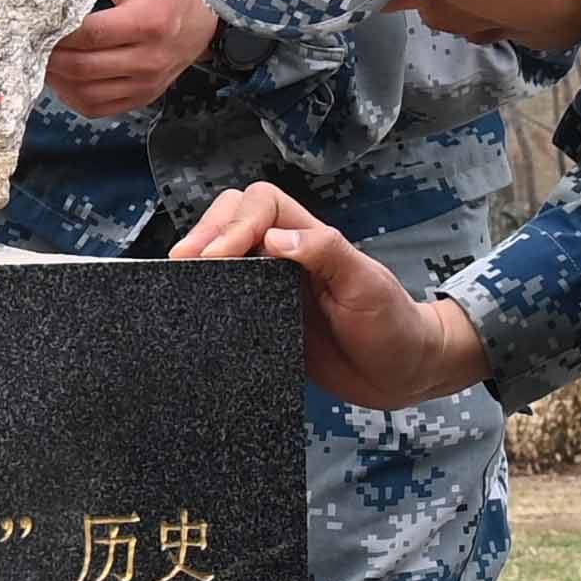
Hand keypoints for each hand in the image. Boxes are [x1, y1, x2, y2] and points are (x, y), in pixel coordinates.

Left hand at [47, 0, 218, 115]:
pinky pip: (98, 108)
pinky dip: (74, 97)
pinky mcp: (144, 96)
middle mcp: (150, 58)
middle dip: (51, 57)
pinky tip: (64, 78)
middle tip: (32, 43)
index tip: (39, 23)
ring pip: (87, 93)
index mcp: (149, 21)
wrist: (208, 12)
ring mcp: (148, 82)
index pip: (92, 34)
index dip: (59, 32)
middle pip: (84, 67)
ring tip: (43, 60)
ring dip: (58, 80)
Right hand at [173, 184, 491, 407]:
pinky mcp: (264, 323)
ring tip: (177, 281)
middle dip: (205, 234)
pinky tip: (193, 312)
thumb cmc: (394, 326)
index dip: (235, 224)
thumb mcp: (366, 286)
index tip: (219, 256)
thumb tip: (275, 237)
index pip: (261, 205)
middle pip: (233, 220)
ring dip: (199, 262)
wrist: (403, 376)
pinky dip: (207, 299)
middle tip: (182, 264)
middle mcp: (286, 259)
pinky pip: (228, 302)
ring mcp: (272, 290)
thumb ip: (326, 254)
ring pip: (224, 257)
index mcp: (310, 240)